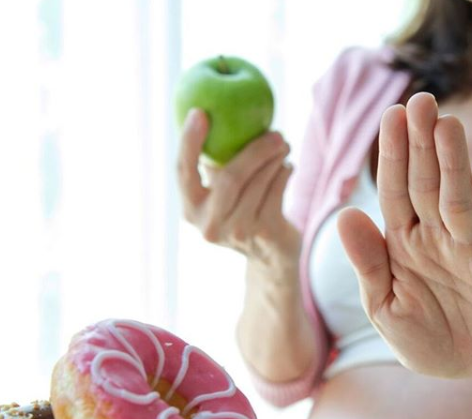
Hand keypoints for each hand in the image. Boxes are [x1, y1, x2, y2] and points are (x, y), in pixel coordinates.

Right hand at [176, 109, 299, 266]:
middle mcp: (210, 225)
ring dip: (274, 158)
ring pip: (258, 183)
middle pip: (230, 178)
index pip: (183, 172)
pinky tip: (287, 165)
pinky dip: (284, 173)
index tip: (199, 112)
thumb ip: (216, 162)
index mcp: (191, 209)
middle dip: (254, 149)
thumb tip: (216, 110)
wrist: (270, 255)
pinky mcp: (265, 234)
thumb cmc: (243, 209)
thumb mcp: (222, 191)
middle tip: (273, 131)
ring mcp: (238, 233)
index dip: (189, 142)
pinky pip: (276, 191)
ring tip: (283, 144)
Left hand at [337, 93, 471, 377]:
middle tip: (420, 101)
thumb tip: (345, 215)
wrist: (471, 366)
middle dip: (421, 145)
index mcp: (402, 242)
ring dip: (453, 163)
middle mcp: (435, 236)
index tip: (389, 116)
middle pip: (426, 184)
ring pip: (459, 199)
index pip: (395, 191)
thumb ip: (367, 262)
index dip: (392, 156)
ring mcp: (471, 247)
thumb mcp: (384, 305)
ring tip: (446, 125)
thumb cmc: (422, 335)